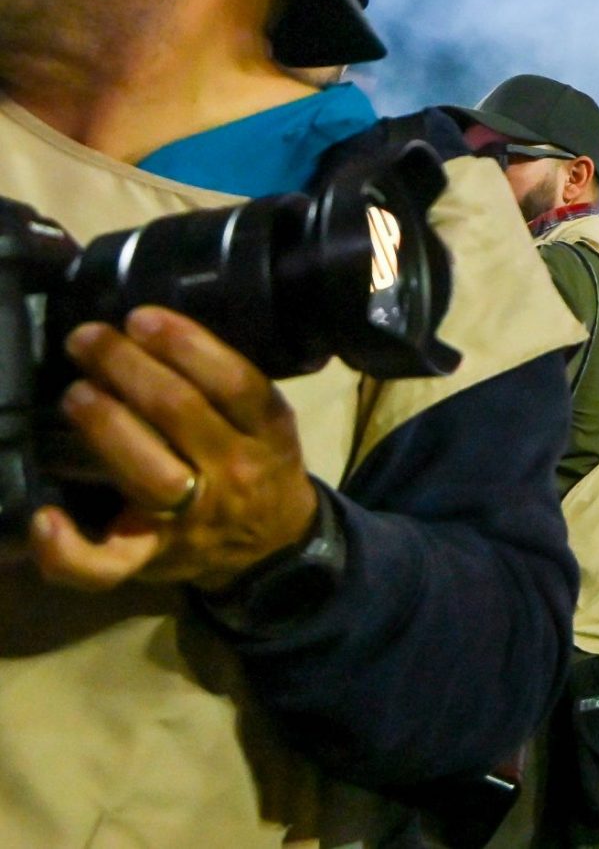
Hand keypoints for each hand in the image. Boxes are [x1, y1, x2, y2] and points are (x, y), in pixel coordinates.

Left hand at [32, 307, 319, 592]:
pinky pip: (106, 565)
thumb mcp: (267, 422)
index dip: (188, 346)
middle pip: (181, 414)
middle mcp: (232, 473)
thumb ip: (229, 387)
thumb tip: (155, 330)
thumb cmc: (258, 465)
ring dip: (106, 425)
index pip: (235, 383)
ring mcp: (188, 520)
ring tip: (75, 393)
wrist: (270, 547)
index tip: (142, 318)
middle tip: (88, 338)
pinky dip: (69, 548)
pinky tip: (43, 518)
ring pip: (146, 473)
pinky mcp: (148, 558)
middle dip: (129, 368)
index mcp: (266, 433)